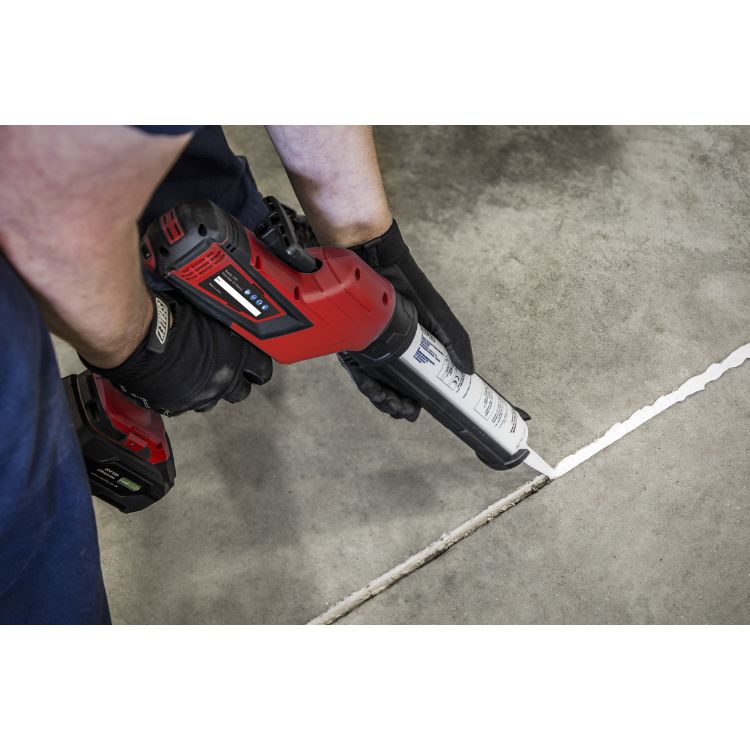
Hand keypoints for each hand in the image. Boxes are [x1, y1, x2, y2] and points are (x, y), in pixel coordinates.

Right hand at [83, 290, 271, 415]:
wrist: (138, 338)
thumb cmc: (168, 319)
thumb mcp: (206, 313)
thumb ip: (222, 326)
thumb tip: (225, 321)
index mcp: (236, 355)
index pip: (262, 369)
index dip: (258, 368)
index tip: (255, 367)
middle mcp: (223, 379)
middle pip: (241, 391)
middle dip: (236, 382)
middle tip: (226, 373)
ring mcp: (202, 395)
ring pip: (214, 400)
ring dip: (210, 390)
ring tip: (197, 376)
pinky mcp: (178, 406)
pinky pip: (187, 404)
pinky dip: (184, 395)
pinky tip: (176, 381)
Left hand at [340, 220, 473, 420]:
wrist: (376, 260)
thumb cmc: (408, 285)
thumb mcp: (438, 316)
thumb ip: (454, 341)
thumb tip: (468, 372)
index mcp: (406, 346)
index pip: (409, 380)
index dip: (413, 399)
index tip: (417, 411)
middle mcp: (385, 350)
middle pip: (389, 386)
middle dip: (396, 404)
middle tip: (405, 412)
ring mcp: (366, 347)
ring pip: (372, 382)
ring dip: (383, 399)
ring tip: (393, 406)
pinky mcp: (349, 342)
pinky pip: (356, 370)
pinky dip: (367, 384)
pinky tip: (377, 392)